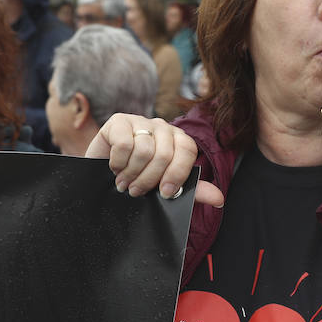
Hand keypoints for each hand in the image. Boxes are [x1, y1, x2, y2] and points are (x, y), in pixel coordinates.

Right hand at [84, 113, 223, 206]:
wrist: (103, 173)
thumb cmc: (138, 179)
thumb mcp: (165, 188)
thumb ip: (193, 192)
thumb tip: (219, 199)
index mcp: (179, 140)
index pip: (188, 151)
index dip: (177, 174)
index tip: (165, 194)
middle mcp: (162, 127)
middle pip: (164, 155)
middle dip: (149, 180)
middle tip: (136, 191)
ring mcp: (140, 121)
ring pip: (143, 151)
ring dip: (131, 174)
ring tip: (124, 182)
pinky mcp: (119, 121)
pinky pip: (124, 143)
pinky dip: (118, 162)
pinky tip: (115, 167)